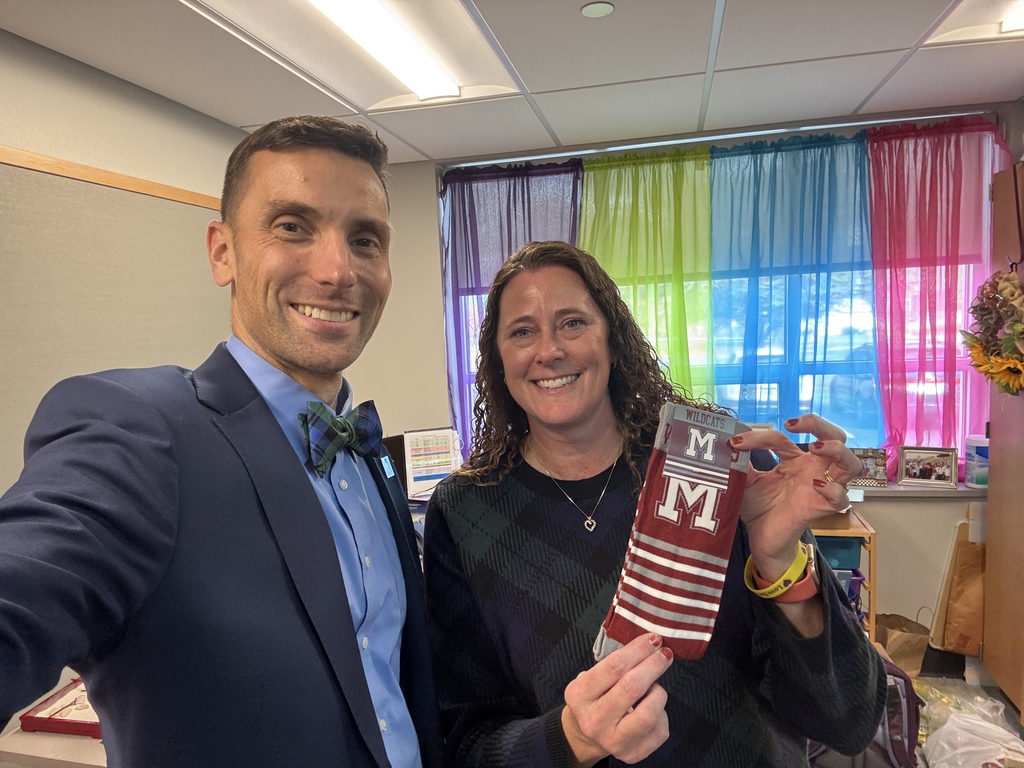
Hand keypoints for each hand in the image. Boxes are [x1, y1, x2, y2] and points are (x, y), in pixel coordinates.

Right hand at [561, 633, 672, 766]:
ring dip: (658, 692)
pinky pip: (660, 730)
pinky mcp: (632, 755)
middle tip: (664, 654)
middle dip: (653, 665)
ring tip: (654, 686)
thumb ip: (615, 664)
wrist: (586, 735)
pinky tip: (652, 708)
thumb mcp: (592, 677)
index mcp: (580, 695)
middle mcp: (594, 720)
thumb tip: (650, 645)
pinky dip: (662, 714)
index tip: (653, 639)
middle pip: (632, 687)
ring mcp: (613, 741)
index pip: (614, 667)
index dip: (638, 650)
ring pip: (649, 713)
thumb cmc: (595, 697)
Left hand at [729, 414, 861, 580]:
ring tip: (815, 448)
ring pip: (851, 464)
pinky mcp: (820, 508)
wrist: (761, 537)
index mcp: (795, 460)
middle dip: (820, 425)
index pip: (783, 438)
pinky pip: (841, 499)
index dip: (760, 436)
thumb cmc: (759, 506)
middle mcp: (813, 469)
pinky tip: (816, 484)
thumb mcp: (746, 480)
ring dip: (838, 450)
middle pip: (836, 437)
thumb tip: (726, 441)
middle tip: (793, 425)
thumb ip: (740, 461)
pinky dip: (833, 489)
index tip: (737, 442)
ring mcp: (820, 488)